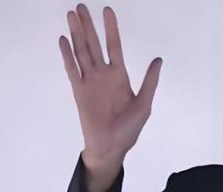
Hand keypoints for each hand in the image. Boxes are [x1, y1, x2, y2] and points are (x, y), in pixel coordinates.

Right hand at [59, 3, 161, 170]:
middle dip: (88, 25)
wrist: (110, 147)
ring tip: (71, 14)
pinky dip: (67, 55)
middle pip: (93, 44)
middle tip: (81, 6)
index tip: (107, 10)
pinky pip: (71, 69)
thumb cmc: (129, 129)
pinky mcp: (78, 91)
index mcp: (119, 76)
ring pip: (81, 52)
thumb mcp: (144, 104)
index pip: (114, 46)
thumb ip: (150, 82)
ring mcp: (89, 82)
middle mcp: (103, 75)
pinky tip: (63, 39)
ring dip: (76, 34)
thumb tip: (158, 60)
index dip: (111, 29)